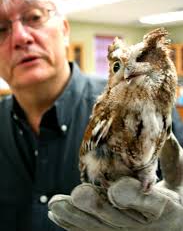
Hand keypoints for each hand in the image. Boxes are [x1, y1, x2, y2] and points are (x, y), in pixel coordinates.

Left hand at [48, 133, 182, 230]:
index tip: (116, 188)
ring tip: (56, 204)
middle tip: (79, 194)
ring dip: (77, 216)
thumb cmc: (179, 190)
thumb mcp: (182, 173)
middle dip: (97, 206)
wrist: (177, 221)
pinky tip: (56, 213)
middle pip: (119, 219)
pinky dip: (73, 223)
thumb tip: (160, 127)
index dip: (133, 197)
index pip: (151, 204)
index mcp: (168, 208)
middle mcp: (145, 224)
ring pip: (101, 227)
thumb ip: (171, 153)